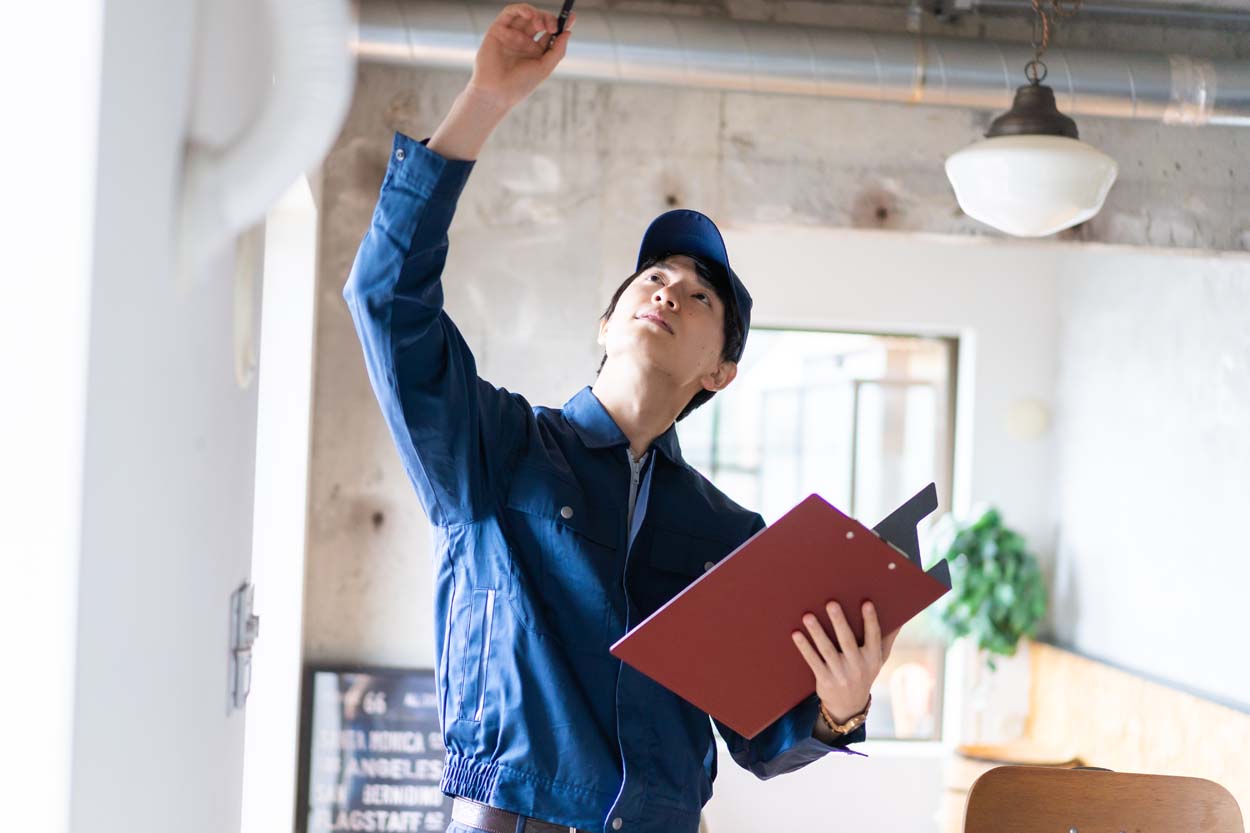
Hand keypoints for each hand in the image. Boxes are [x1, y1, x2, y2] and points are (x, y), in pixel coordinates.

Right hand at [468, 3, 575, 111]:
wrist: (497, 92)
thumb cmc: (520, 84)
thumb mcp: (545, 68)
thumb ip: (557, 50)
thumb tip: (568, 32)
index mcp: (536, 51)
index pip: (550, 32)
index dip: (561, 24)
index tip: (572, 17)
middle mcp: (524, 41)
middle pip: (540, 21)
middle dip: (549, 19)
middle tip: (553, 27)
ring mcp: (511, 34)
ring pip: (526, 14)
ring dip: (537, 14)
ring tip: (541, 25)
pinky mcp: (498, 29)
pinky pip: (509, 12)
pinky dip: (521, 9)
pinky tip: (529, 15)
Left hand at [791, 601, 898, 723]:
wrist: (849, 706)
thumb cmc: (864, 673)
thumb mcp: (879, 659)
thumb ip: (886, 639)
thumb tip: (901, 618)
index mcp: (873, 658)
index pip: (873, 636)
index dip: (870, 620)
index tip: (866, 603)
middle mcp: (858, 666)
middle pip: (847, 641)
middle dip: (839, 621)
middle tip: (831, 603)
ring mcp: (840, 674)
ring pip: (827, 650)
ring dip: (817, 632)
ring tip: (807, 616)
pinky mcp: (825, 680)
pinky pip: (813, 661)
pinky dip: (804, 648)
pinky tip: (796, 634)